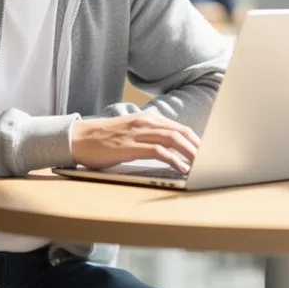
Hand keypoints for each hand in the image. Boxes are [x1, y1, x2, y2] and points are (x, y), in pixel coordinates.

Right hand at [70, 110, 200, 173]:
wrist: (77, 138)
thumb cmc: (102, 139)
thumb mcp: (128, 133)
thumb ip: (147, 137)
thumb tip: (167, 150)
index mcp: (146, 119)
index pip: (178, 128)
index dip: (195, 140)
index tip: (207, 153)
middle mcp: (145, 123)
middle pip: (180, 132)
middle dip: (198, 147)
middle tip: (211, 161)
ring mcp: (138, 133)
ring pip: (173, 140)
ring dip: (191, 153)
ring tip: (202, 166)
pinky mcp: (130, 146)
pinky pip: (159, 151)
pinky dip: (174, 159)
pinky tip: (182, 168)